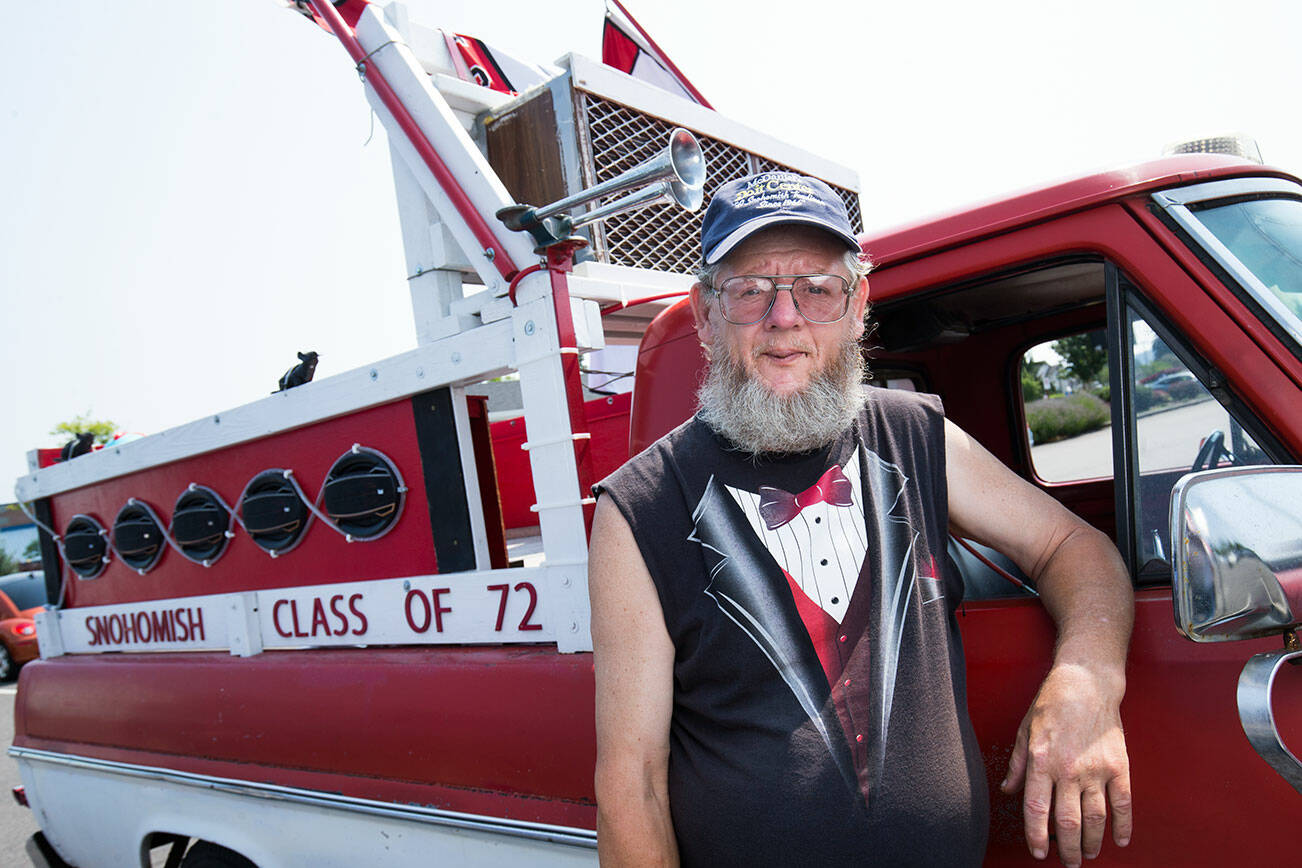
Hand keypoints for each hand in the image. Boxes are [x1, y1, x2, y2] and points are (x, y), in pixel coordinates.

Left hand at [1001, 662, 1131, 866]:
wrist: (1086, 683)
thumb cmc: (1051, 704)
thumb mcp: (1024, 731)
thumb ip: (1017, 765)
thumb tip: (1008, 790)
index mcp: (1041, 761)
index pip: (1037, 809)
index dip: (1036, 836)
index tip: (1038, 852)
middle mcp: (1068, 769)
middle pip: (1068, 822)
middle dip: (1066, 849)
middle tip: (1067, 862)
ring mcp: (1096, 769)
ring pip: (1095, 819)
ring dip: (1091, 843)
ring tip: (1087, 854)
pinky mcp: (1119, 766)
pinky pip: (1123, 804)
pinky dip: (1123, 826)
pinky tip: (1119, 840)